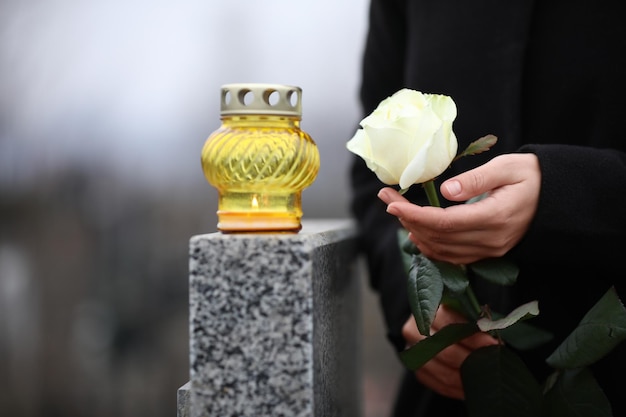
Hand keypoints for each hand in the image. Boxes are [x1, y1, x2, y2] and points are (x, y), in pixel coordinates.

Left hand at [379, 153, 540, 263]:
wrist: (558, 199)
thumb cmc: (533, 176)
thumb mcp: (508, 167)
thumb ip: (477, 179)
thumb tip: (447, 191)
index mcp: (495, 217)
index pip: (445, 223)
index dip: (415, 215)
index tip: (392, 202)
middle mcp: (491, 240)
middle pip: (438, 237)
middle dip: (408, 220)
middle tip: (387, 199)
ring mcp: (490, 250)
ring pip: (443, 250)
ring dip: (416, 233)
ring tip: (398, 212)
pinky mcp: (489, 253)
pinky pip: (453, 257)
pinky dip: (431, 246)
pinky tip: (418, 232)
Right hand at [402, 305, 498, 399]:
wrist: (433, 328)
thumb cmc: (454, 319)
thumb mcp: (462, 312)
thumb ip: (475, 321)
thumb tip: (495, 336)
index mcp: (428, 312)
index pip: (450, 325)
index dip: (473, 336)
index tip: (493, 344)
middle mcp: (415, 332)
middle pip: (446, 351)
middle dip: (473, 360)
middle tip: (494, 364)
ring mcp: (414, 354)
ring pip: (444, 372)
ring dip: (468, 378)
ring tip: (488, 379)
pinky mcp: (418, 372)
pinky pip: (440, 385)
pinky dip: (459, 389)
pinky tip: (473, 387)